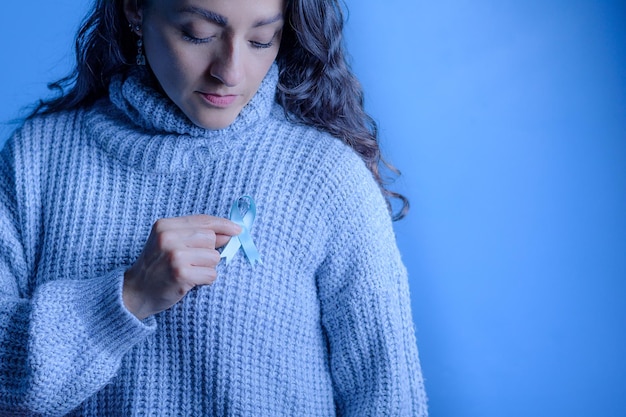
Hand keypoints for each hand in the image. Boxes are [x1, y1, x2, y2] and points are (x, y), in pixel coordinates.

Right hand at [122, 214, 240, 319]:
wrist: (136, 292)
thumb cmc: (157, 266)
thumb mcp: (170, 242)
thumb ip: (197, 234)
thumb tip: (229, 233)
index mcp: (165, 225)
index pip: (203, 220)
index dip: (223, 225)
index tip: (237, 230)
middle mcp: (168, 237)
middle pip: (211, 238)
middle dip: (209, 251)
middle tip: (193, 261)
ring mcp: (174, 255)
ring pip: (214, 257)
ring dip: (207, 267)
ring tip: (189, 271)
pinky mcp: (181, 274)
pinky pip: (211, 274)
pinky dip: (205, 279)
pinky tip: (190, 281)